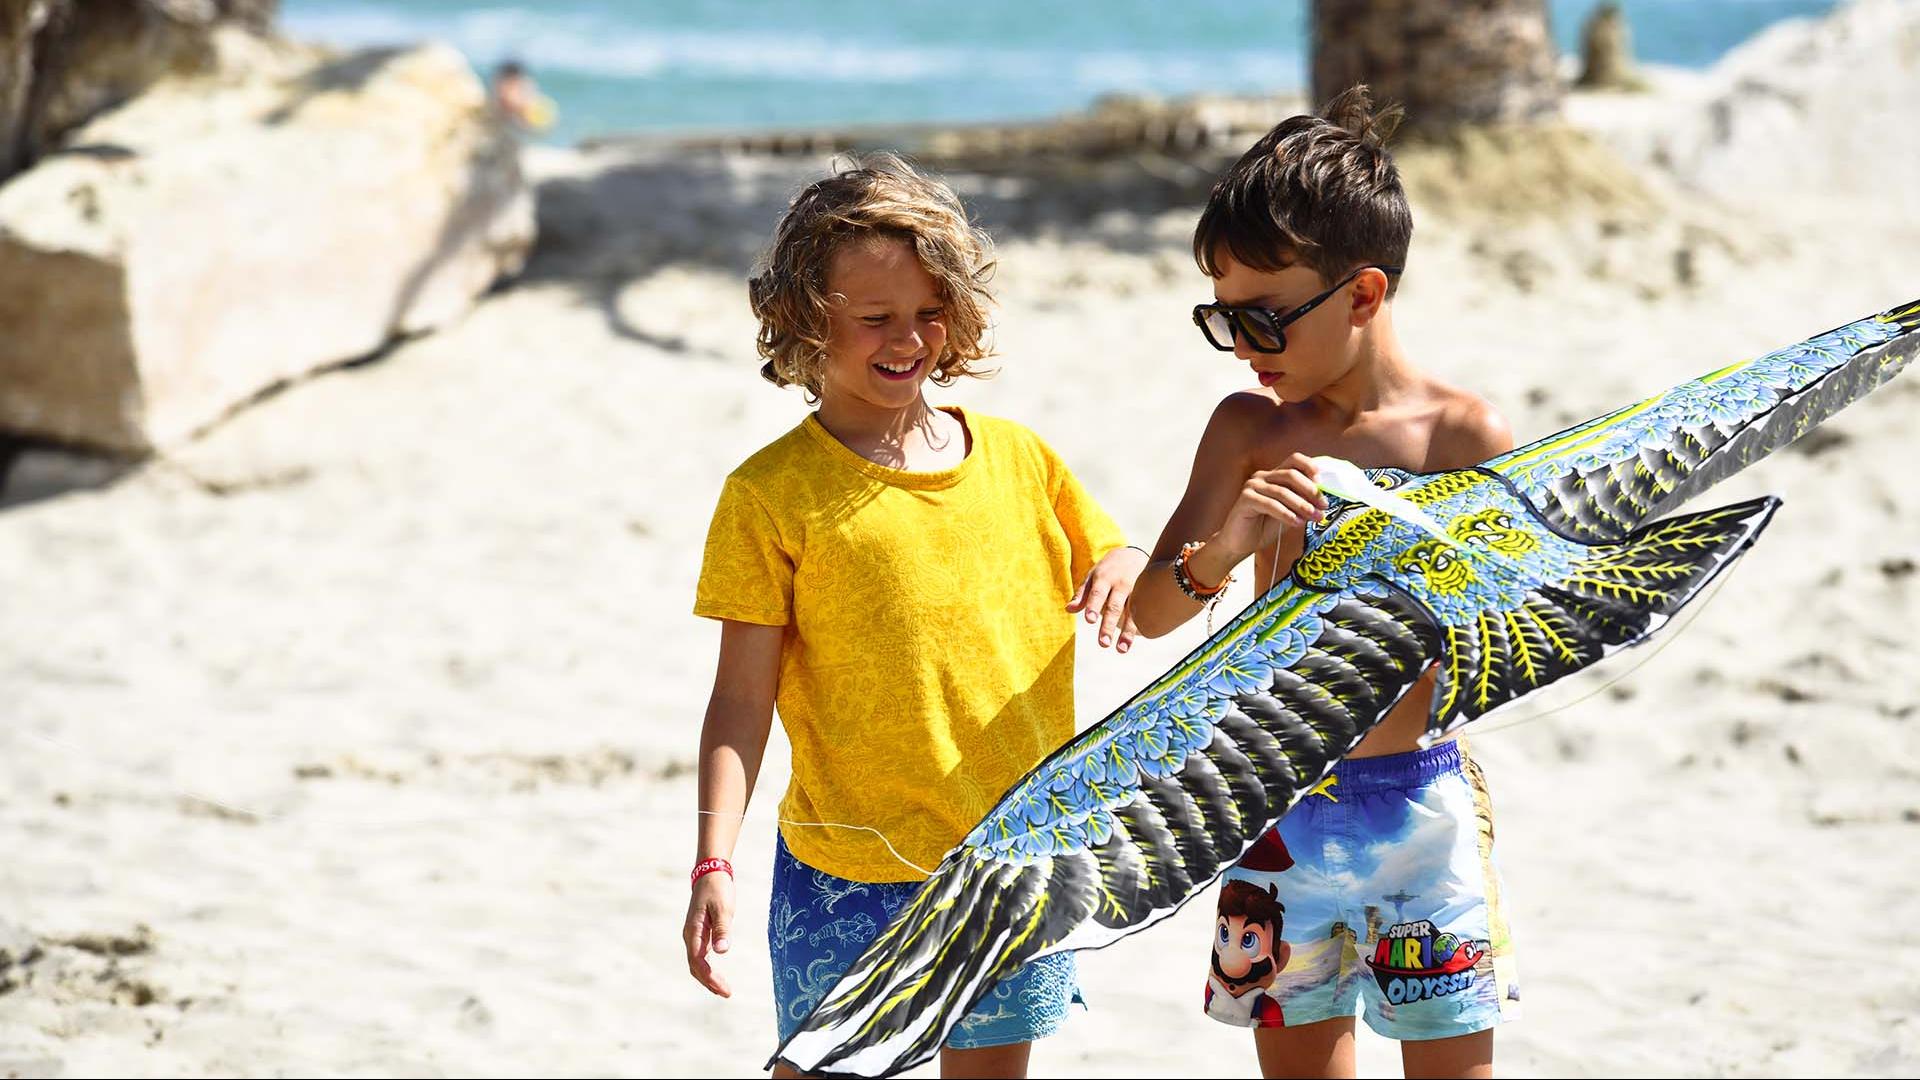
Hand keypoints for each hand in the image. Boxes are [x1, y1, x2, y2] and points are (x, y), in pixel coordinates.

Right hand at [683, 869, 735, 996]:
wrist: (710, 873)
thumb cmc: (718, 889)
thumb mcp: (724, 908)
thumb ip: (723, 929)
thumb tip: (722, 951)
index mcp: (693, 931)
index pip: (698, 962)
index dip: (710, 978)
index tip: (725, 989)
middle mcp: (690, 935)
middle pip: (695, 966)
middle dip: (709, 982)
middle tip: (727, 993)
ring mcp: (694, 935)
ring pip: (696, 962)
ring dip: (708, 977)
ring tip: (723, 989)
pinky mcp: (700, 932)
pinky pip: (700, 956)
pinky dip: (707, 968)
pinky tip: (716, 975)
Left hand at [1068, 546, 1148, 652]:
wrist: (1134, 555)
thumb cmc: (1108, 570)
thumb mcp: (1092, 577)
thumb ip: (1082, 594)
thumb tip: (1068, 609)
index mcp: (1104, 578)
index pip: (1098, 593)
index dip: (1093, 606)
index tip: (1089, 620)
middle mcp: (1121, 584)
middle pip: (1115, 607)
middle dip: (1108, 625)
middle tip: (1103, 643)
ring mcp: (1137, 591)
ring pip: (1133, 613)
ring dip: (1127, 633)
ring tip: (1121, 649)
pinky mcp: (1148, 596)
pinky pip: (1146, 613)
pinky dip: (1143, 627)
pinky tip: (1139, 641)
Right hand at [1214, 453, 1326, 559]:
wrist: (1240, 543)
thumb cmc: (1264, 527)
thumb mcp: (1289, 512)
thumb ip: (1301, 502)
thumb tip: (1322, 500)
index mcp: (1273, 475)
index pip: (1294, 460)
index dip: (1309, 467)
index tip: (1322, 482)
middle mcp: (1262, 477)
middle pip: (1291, 474)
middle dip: (1310, 491)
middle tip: (1323, 506)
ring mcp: (1252, 486)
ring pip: (1282, 491)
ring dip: (1301, 505)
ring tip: (1313, 517)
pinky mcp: (1245, 499)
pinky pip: (1270, 504)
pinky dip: (1286, 514)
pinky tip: (1296, 523)